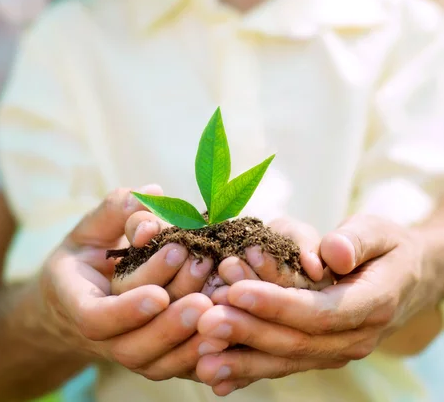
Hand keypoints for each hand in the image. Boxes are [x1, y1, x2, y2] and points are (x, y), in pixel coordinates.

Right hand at [38, 186, 226, 381]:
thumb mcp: (94, 226)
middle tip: (200, 295)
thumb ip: (118, 210)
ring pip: (157, 362)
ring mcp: (129, 352)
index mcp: (78, 300)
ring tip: (216, 308)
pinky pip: (176, 367)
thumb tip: (150, 196)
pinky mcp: (156, 358)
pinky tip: (226, 335)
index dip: (126, 311)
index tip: (158, 294)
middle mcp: (103, 336)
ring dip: (188, 338)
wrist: (89, 292)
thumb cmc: (92, 251)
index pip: (95, 318)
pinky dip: (201, 354)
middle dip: (168, 322)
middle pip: (132, 345)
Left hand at [196, 214, 438, 394]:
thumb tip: (332, 253)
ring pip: (286, 359)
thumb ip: (356, 240)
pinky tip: (218, 378)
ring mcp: (337, 351)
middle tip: (205, 321)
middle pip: (296, 340)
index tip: (237, 291)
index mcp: (372, 304)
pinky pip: (285, 364)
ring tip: (202, 358)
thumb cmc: (388, 247)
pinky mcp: (321, 353)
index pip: (320, 311)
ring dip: (243, 359)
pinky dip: (251, 372)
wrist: (408, 278)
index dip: (277, 304)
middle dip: (247, 331)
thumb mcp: (379, 231)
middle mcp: (355, 337)